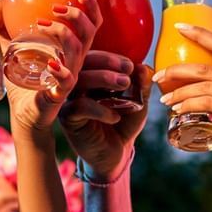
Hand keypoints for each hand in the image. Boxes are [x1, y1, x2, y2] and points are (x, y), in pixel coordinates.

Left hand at [0, 0, 95, 133]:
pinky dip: (60, 70)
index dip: (91, 7)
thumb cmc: (24, 83)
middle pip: (89, 33)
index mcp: (70, 50)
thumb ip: (4, 29)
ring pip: (77, 51)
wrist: (23, 114)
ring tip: (42, 24)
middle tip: (56, 7)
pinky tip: (51, 62)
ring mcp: (68, 77)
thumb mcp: (13, 50)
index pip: (91, 25)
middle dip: (77, 16)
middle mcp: (74, 62)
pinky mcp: (58, 94)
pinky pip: (66, 81)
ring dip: (63, 33)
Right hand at [60, 54, 150, 178]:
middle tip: (127, 70)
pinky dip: (99, 109)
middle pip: (81, 64)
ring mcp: (69, 101)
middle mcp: (75, 86)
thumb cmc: (124, 124)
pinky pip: (79, 106)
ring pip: (78, 81)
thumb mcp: (138, 102)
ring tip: (124, 84)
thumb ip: (141, 85)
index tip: (130, 65)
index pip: (92, 57)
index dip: (110, 57)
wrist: (116, 153)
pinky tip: (115, 117)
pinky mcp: (68, 119)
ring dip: (102, 78)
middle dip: (105, 63)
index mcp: (90, 77)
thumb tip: (143, 66)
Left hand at [153, 25, 211, 176]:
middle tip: (158, 76)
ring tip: (164, 100)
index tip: (178, 26)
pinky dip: (187, 106)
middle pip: (204, 67)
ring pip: (202, 87)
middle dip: (176, 70)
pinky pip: (206, 104)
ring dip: (178, 93)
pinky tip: (175, 111)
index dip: (200, 33)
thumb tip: (192, 91)